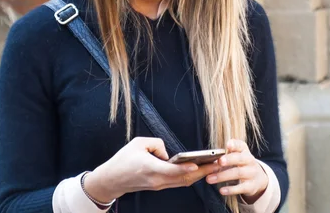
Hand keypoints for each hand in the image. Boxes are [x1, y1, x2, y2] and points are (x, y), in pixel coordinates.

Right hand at [84, 137, 219, 202]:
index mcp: (150, 168)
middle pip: (183, 179)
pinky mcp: (160, 186)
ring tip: (214, 166)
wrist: (112, 179)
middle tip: (217, 163)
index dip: (185, 168)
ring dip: (200, 175)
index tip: (198, 165)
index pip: (171, 170)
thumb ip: (157, 144)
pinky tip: (201, 170)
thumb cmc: (123, 160)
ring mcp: (159, 185)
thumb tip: (169, 152)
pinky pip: (179, 182)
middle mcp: (156, 180)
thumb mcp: (138, 143)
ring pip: (184, 182)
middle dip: (202, 172)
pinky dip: (191, 177)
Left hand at [206, 139, 268, 202]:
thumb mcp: (236, 157)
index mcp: (244, 151)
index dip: (234, 145)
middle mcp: (249, 160)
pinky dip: (230, 189)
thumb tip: (207, 162)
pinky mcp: (251, 186)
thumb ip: (224, 156)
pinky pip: (241, 187)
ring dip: (222, 176)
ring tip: (209, 179)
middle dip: (229, 160)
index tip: (228, 145)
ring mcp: (251, 173)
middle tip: (219, 162)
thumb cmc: (241, 165)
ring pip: (238, 173)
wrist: (258, 179)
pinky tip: (221, 190)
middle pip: (240, 159)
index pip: (240, 145)